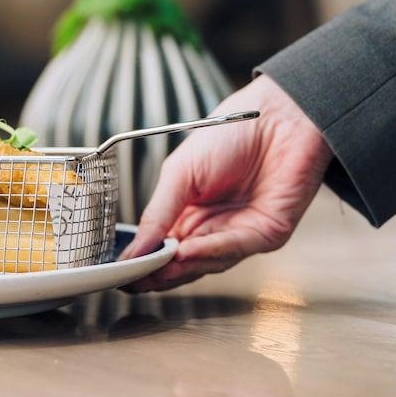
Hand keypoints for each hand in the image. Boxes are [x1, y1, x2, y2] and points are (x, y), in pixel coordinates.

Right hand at [119, 75, 332, 291]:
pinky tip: (185, 250)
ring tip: (153, 266)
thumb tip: (133, 248)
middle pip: (180, 264)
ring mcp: (239, 234)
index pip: (160, 248)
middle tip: (131, 279)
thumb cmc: (229, 135)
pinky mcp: (266, 234)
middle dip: (155, 273)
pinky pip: (233, 248)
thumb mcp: (179, 173)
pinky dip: (208, 251)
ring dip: (178, 267)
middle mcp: (212, 229)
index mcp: (187, 214)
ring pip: (205, 264)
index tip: (118, 272)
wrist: (277, 116)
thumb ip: (158, 212)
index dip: (140, 261)